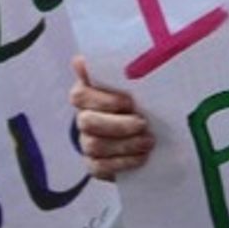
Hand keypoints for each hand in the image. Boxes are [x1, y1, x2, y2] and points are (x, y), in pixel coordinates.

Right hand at [69, 56, 153, 180]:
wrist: (142, 126)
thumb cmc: (135, 97)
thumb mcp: (130, 80)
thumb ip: (116, 67)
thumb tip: (87, 59)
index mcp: (86, 93)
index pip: (80, 95)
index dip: (104, 100)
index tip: (129, 101)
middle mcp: (82, 117)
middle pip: (87, 123)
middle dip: (118, 125)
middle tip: (143, 123)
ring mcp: (86, 142)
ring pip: (94, 146)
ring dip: (125, 145)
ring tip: (148, 141)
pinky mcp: (94, 163)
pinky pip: (100, 168)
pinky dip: (123, 163)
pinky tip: (141, 157)